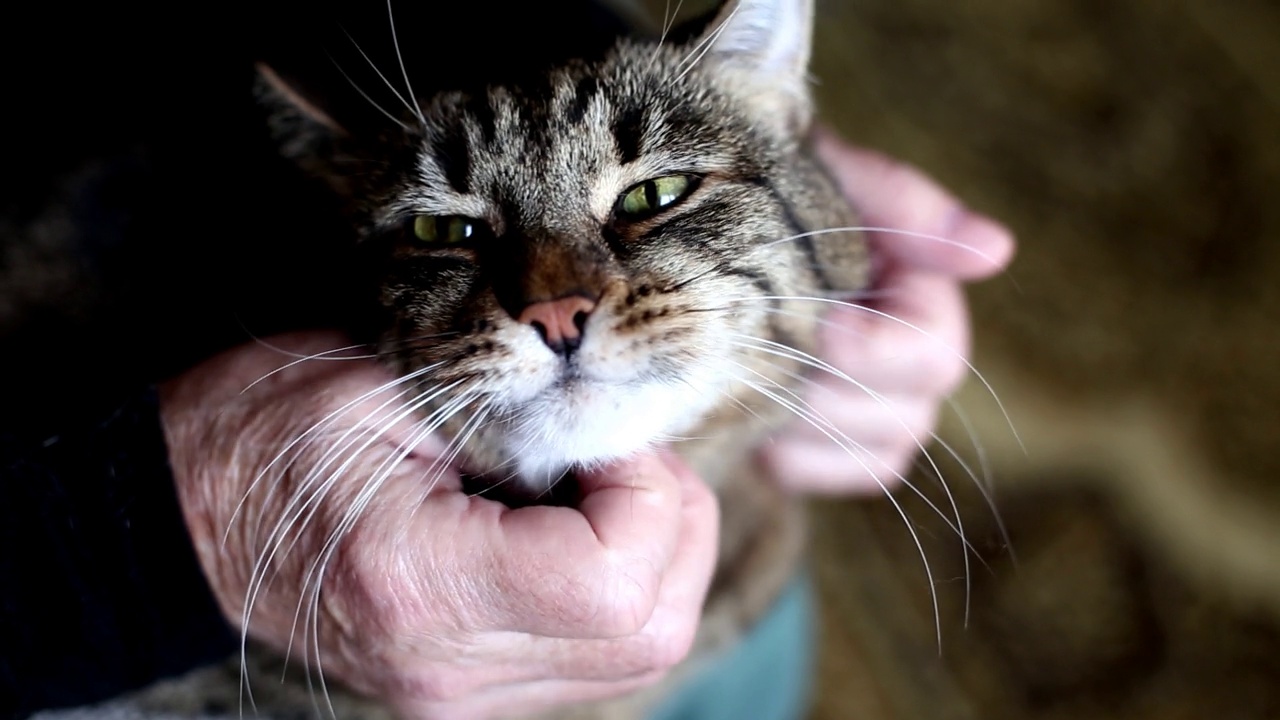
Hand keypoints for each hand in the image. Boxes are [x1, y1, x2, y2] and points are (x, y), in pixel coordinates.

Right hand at [160, 332, 718, 719]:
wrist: (182, 525)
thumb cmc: (262, 434)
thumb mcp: (374, 383)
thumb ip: (508, 402)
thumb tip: (618, 418)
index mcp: (420, 586)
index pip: (613, 584)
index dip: (646, 493)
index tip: (604, 430)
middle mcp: (452, 670)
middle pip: (651, 631)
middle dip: (671, 522)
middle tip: (617, 449)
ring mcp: (466, 696)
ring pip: (642, 651)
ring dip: (656, 553)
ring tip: (596, 479)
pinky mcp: (475, 689)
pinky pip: (603, 653)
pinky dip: (622, 581)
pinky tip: (575, 519)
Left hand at [762, 129, 1015, 493]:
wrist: (693, 234)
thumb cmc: (766, 193)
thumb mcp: (822, 172)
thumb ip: (899, 200)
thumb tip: (996, 250)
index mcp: (920, 293)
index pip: (930, 355)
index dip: (873, 351)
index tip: (821, 325)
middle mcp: (916, 362)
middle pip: (904, 418)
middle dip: (823, 392)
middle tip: (758, 354)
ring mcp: (881, 412)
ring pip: (869, 454)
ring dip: (798, 423)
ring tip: (742, 378)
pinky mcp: (835, 449)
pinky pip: (822, 476)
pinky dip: (785, 455)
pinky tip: (748, 414)